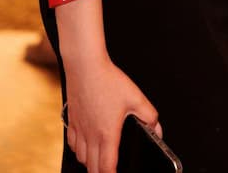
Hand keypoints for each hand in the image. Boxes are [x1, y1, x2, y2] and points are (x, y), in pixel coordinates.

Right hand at [64, 57, 158, 172]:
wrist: (85, 65)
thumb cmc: (108, 80)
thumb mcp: (136, 96)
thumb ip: (149, 116)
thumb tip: (156, 130)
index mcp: (107, 133)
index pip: (107, 167)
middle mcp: (90, 135)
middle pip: (92, 168)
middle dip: (102, 172)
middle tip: (111, 169)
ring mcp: (79, 128)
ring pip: (81, 158)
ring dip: (91, 162)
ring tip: (100, 159)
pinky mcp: (71, 120)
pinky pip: (72, 144)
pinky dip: (79, 150)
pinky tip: (86, 145)